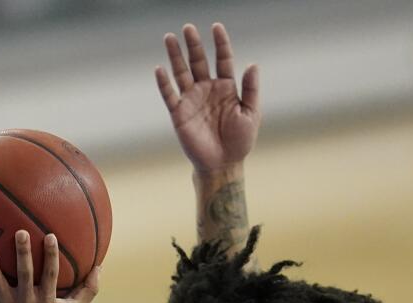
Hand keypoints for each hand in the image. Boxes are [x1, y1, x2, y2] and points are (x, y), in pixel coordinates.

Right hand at [157, 22, 259, 172]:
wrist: (224, 165)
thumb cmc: (240, 141)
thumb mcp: (251, 114)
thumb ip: (251, 89)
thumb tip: (253, 64)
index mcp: (226, 87)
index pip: (223, 59)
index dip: (220, 43)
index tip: (216, 27)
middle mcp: (207, 89)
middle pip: (199, 61)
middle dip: (193, 44)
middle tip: (188, 28)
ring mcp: (192, 99)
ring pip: (182, 72)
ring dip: (176, 56)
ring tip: (170, 38)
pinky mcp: (179, 113)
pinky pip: (170, 95)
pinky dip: (164, 82)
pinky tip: (160, 68)